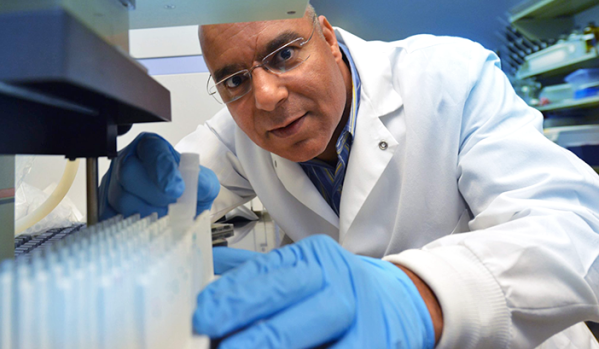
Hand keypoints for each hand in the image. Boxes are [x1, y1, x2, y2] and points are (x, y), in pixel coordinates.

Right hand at [98, 132, 219, 219]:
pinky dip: (132, 227)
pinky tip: (148, 229)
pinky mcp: (106, 206)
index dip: (163, 169)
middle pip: (128, 172)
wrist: (177, 205)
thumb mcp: (202, 182)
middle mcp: (128, 160)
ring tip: (164, 219)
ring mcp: (113, 183)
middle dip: (153, 194)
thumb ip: (202, 182)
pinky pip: (112, 219)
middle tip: (171, 206)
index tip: (177, 189)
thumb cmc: (186, 189)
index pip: (152, 150)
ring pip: (120, 198)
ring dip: (146, 214)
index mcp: (151, 147)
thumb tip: (196, 189)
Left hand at [194, 235, 434, 348]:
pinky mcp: (370, 345)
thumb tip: (206, 279)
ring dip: (267, 346)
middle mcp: (334, 280)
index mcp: (313, 259)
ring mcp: (353, 314)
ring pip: (303, 333)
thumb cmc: (339, 290)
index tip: (202, 314)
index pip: (264, 272)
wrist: (398, 305)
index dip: (231, 295)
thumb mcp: (302, 271)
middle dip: (242, 318)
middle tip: (211, 338)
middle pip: (283, 297)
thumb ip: (257, 275)